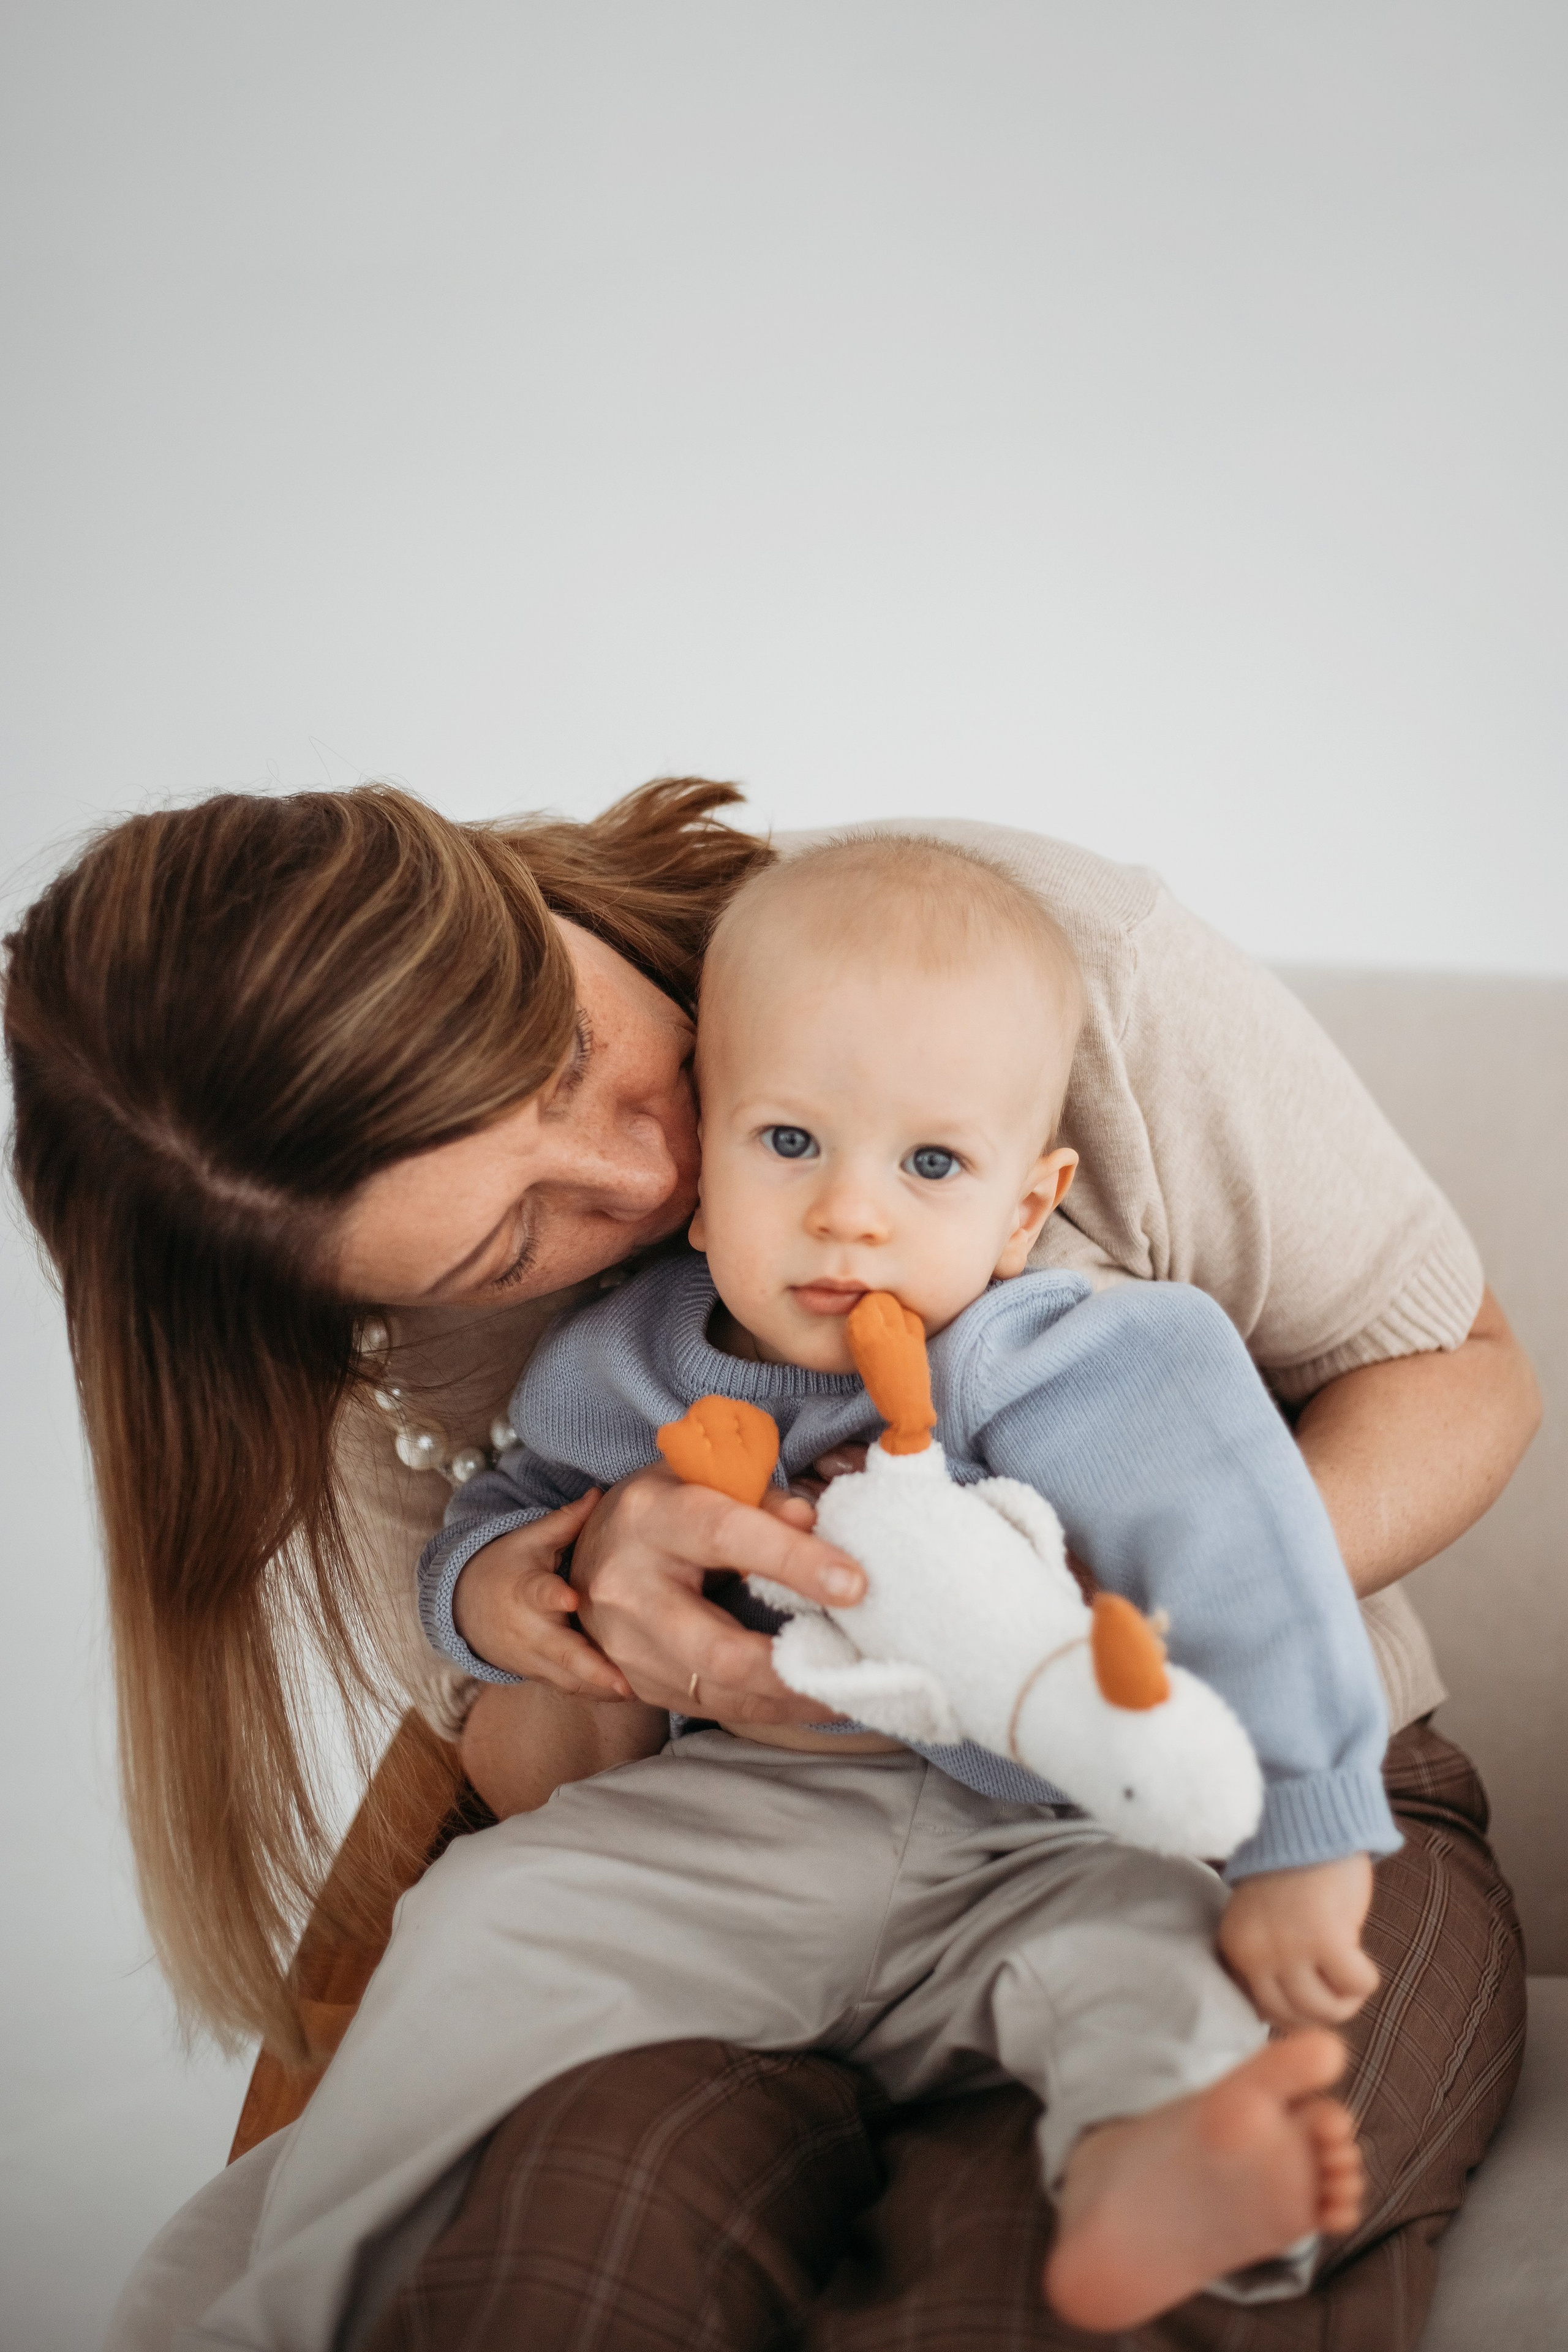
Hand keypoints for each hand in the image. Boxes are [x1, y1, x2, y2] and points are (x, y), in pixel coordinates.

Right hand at [452, 1491, 632, 1700]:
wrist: (465, 1608)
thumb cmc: (507, 1567)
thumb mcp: (530, 1541)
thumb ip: (566, 1522)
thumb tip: (599, 1493)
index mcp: (526, 1591)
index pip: (539, 1594)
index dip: (554, 1597)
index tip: (571, 1598)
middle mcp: (529, 1630)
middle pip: (561, 1654)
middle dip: (593, 1670)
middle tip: (626, 1683)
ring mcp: (533, 1659)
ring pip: (570, 1680)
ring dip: (603, 1689)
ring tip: (642, 1692)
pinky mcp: (539, 1676)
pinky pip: (570, 1689)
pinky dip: (596, 1694)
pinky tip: (629, 1694)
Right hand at [569, 1460, 867, 1724]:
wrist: (589, 1550)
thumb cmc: (667, 1505)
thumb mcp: (705, 1477)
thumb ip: (761, 1496)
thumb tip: (813, 1521)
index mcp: (652, 1516)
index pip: (727, 1537)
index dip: (795, 1562)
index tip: (855, 1584)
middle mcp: (627, 1585)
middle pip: (716, 1645)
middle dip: (790, 1665)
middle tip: (853, 1664)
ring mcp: (625, 1643)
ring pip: (715, 1689)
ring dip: (788, 1698)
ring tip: (846, 1689)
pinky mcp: (635, 1680)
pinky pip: (708, 1707)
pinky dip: (765, 1708)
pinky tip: (807, 1698)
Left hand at [1219, 1854, 1379, 2029]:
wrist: (1309, 1818)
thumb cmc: (1293, 1870)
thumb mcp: (1264, 1921)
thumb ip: (1270, 1960)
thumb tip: (1294, 2012)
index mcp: (1235, 1947)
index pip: (1263, 2009)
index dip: (1295, 2008)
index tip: (1313, 1993)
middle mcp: (1255, 1953)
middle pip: (1293, 2016)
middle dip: (1322, 2009)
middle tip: (1338, 1986)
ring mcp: (1289, 1948)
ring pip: (1324, 2010)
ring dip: (1345, 2000)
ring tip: (1351, 1974)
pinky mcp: (1325, 1939)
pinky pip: (1355, 1986)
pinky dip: (1364, 1978)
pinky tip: (1361, 1957)